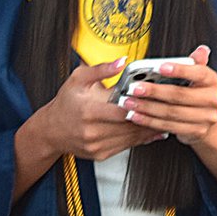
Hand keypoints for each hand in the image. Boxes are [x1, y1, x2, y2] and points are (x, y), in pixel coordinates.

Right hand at [27, 58, 158, 162]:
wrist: (51, 130)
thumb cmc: (66, 103)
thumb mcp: (79, 79)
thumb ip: (101, 69)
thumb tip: (121, 62)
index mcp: (89, 111)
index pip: (122, 111)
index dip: (139, 105)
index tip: (153, 98)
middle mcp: (92, 131)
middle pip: (130, 125)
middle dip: (149, 116)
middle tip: (165, 108)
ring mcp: (97, 145)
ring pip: (131, 138)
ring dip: (149, 128)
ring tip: (163, 118)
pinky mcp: (101, 154)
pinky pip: (126, 147)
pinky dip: (140, 138)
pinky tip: (151, 130)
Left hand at [117, 45, 216, 151]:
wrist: (207, 117)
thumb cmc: (197, 92)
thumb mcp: (197, 75)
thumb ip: (195, 63)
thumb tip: (201, 49)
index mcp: (212, 80)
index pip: (197, 73)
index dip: (178, 70)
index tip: (158, 67)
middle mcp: (213, 99)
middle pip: (180, 95)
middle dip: (154, 91)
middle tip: (134, 88)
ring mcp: (206, 117)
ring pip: (172, 112)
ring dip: (147, 108)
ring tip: (130, 102)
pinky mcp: (196, 132)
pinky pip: (169, 126)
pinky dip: (150, 121)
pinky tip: (136, 116)